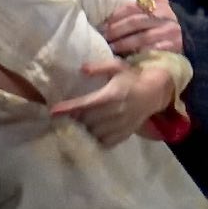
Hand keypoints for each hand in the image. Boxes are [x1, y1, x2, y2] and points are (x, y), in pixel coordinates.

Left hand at [49, 57, 176, 145]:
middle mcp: (116, 112)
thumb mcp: (117, 66)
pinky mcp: (125, 134)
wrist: (154, 93)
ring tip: (82, 122)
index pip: (85, 104)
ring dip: (85, 128)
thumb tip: (82, 69)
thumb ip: (99, 67)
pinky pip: (106, 142)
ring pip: (95, 132)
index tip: (53, 112)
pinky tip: (94, 132)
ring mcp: (121, 125)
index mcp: (112, 95)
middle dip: (76, 118)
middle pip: (87, 120)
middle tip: (70, 114)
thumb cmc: (132, 78)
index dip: (68, 108)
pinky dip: (97, 138)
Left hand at [99, 0, 183, 57]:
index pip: (132, 8)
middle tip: (104, 37)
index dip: (116, 16)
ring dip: (124, 44)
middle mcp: (164, 17)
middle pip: (135, 23)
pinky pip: (151, 51)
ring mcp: (168, 33)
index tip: (103, 24)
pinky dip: (137, 54)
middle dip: (117, 31)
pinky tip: (126, 57)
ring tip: (111, 48)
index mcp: (157, 4)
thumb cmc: (163, 16)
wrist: (188, 35)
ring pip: (141, 39)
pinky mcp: (171, 48)